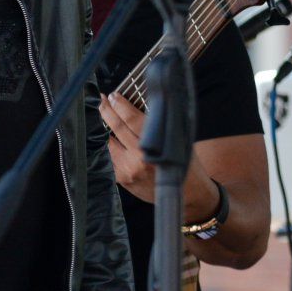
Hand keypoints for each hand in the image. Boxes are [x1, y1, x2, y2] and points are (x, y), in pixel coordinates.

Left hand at [97, 94, 220, 217]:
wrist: (188, 194)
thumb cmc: (187, 165)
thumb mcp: (180, 141)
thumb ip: (161, 127)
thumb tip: (140, 107)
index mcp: (157, 146)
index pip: (132, 120)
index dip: (121, 106)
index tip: (113, 96)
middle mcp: (140, 158)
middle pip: (118, 129)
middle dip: (108, 112)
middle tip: (103, 100)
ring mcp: (129, 170)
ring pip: (110, 144)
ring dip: (108, 131)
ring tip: (107, 118)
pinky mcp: (122, 179)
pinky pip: (112, 158)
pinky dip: (112, 147)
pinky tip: (115, 141)